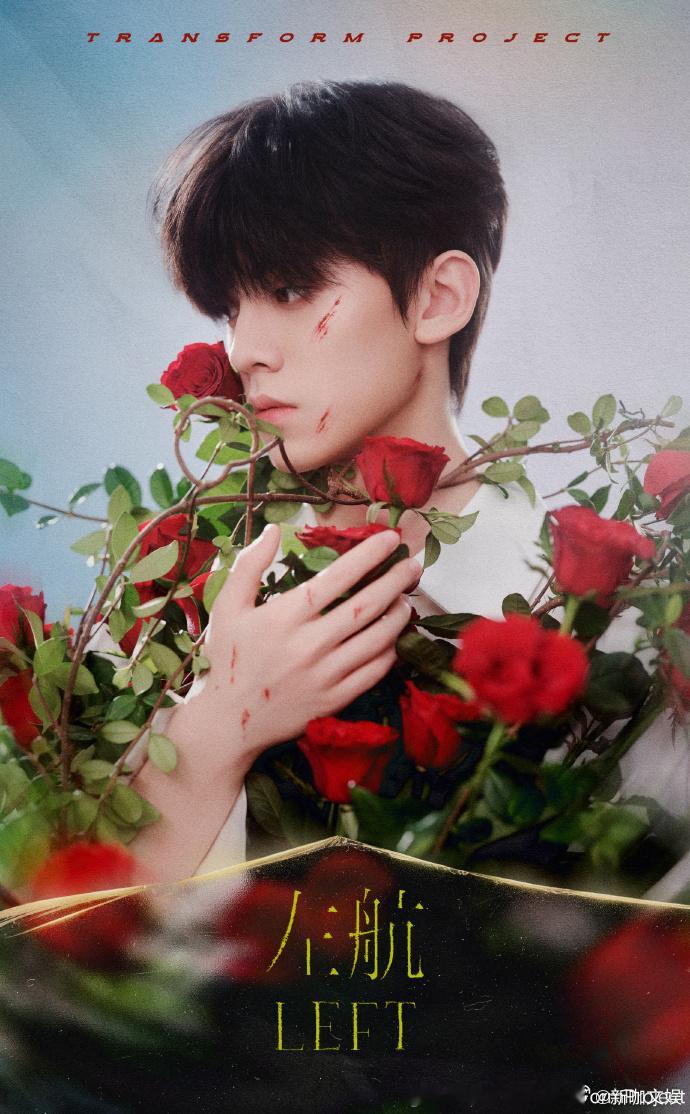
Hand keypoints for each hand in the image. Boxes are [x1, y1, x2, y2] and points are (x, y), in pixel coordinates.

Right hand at [177, 523, 419, 778]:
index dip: (368, 555)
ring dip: (398, 616)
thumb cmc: (228, 658)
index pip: (337, 577)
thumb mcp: (227, 606)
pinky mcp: (334, 700)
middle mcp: (309, 644)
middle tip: (413, 565)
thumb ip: (249, 565)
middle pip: (366, 605)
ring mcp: (325, 675)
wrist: (228, 722)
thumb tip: (275, 529)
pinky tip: (394, 637)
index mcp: (285, 616)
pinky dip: (390, 651)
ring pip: (377, 639)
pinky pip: (373, 672)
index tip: (389, 539)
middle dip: (395, 581)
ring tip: (407, 599)